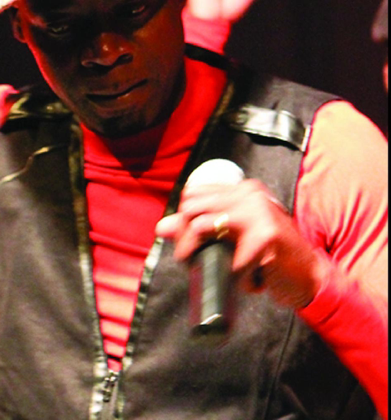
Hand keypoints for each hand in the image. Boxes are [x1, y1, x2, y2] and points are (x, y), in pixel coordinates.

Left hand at [155, 179, 327, 309]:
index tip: (186, 241)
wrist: (311, 276)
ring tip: (205, 268)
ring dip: (198, 254)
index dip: (182, 219)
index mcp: (241, 190)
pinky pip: (232, 260)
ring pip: (202, 227)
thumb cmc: (270, 257)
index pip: (193, 194)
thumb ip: (200, 227)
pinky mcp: (267, 235)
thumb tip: (161, 227)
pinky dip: (238, 278)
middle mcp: (249, 194)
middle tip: (188, 259)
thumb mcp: (234, 237)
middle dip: (183, 237)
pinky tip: (251, 282)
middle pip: (192, 207)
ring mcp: (259, 212)